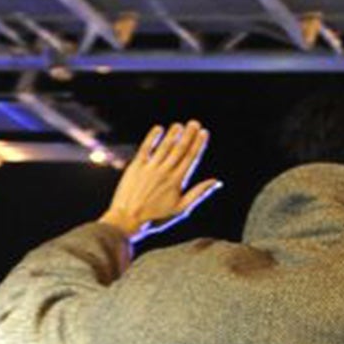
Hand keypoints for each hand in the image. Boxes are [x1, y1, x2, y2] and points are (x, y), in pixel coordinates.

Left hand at [100, 122, 221, 243]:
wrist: (126, 220)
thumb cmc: (155, 218)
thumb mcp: (181, 209)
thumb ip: (198, 193)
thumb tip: (216, 181)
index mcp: (177, 181)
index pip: (191, 158)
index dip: (198, 144)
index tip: (204, 133)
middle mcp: (164, 172)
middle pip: (179, 149)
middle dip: (188, 135)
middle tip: (195, 123)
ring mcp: (149, 168)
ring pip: (164, 147)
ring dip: (173, 134)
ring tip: (179, 124)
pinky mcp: (135, 167)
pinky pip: (145, 149)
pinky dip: (152, 138)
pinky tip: (158, 129)